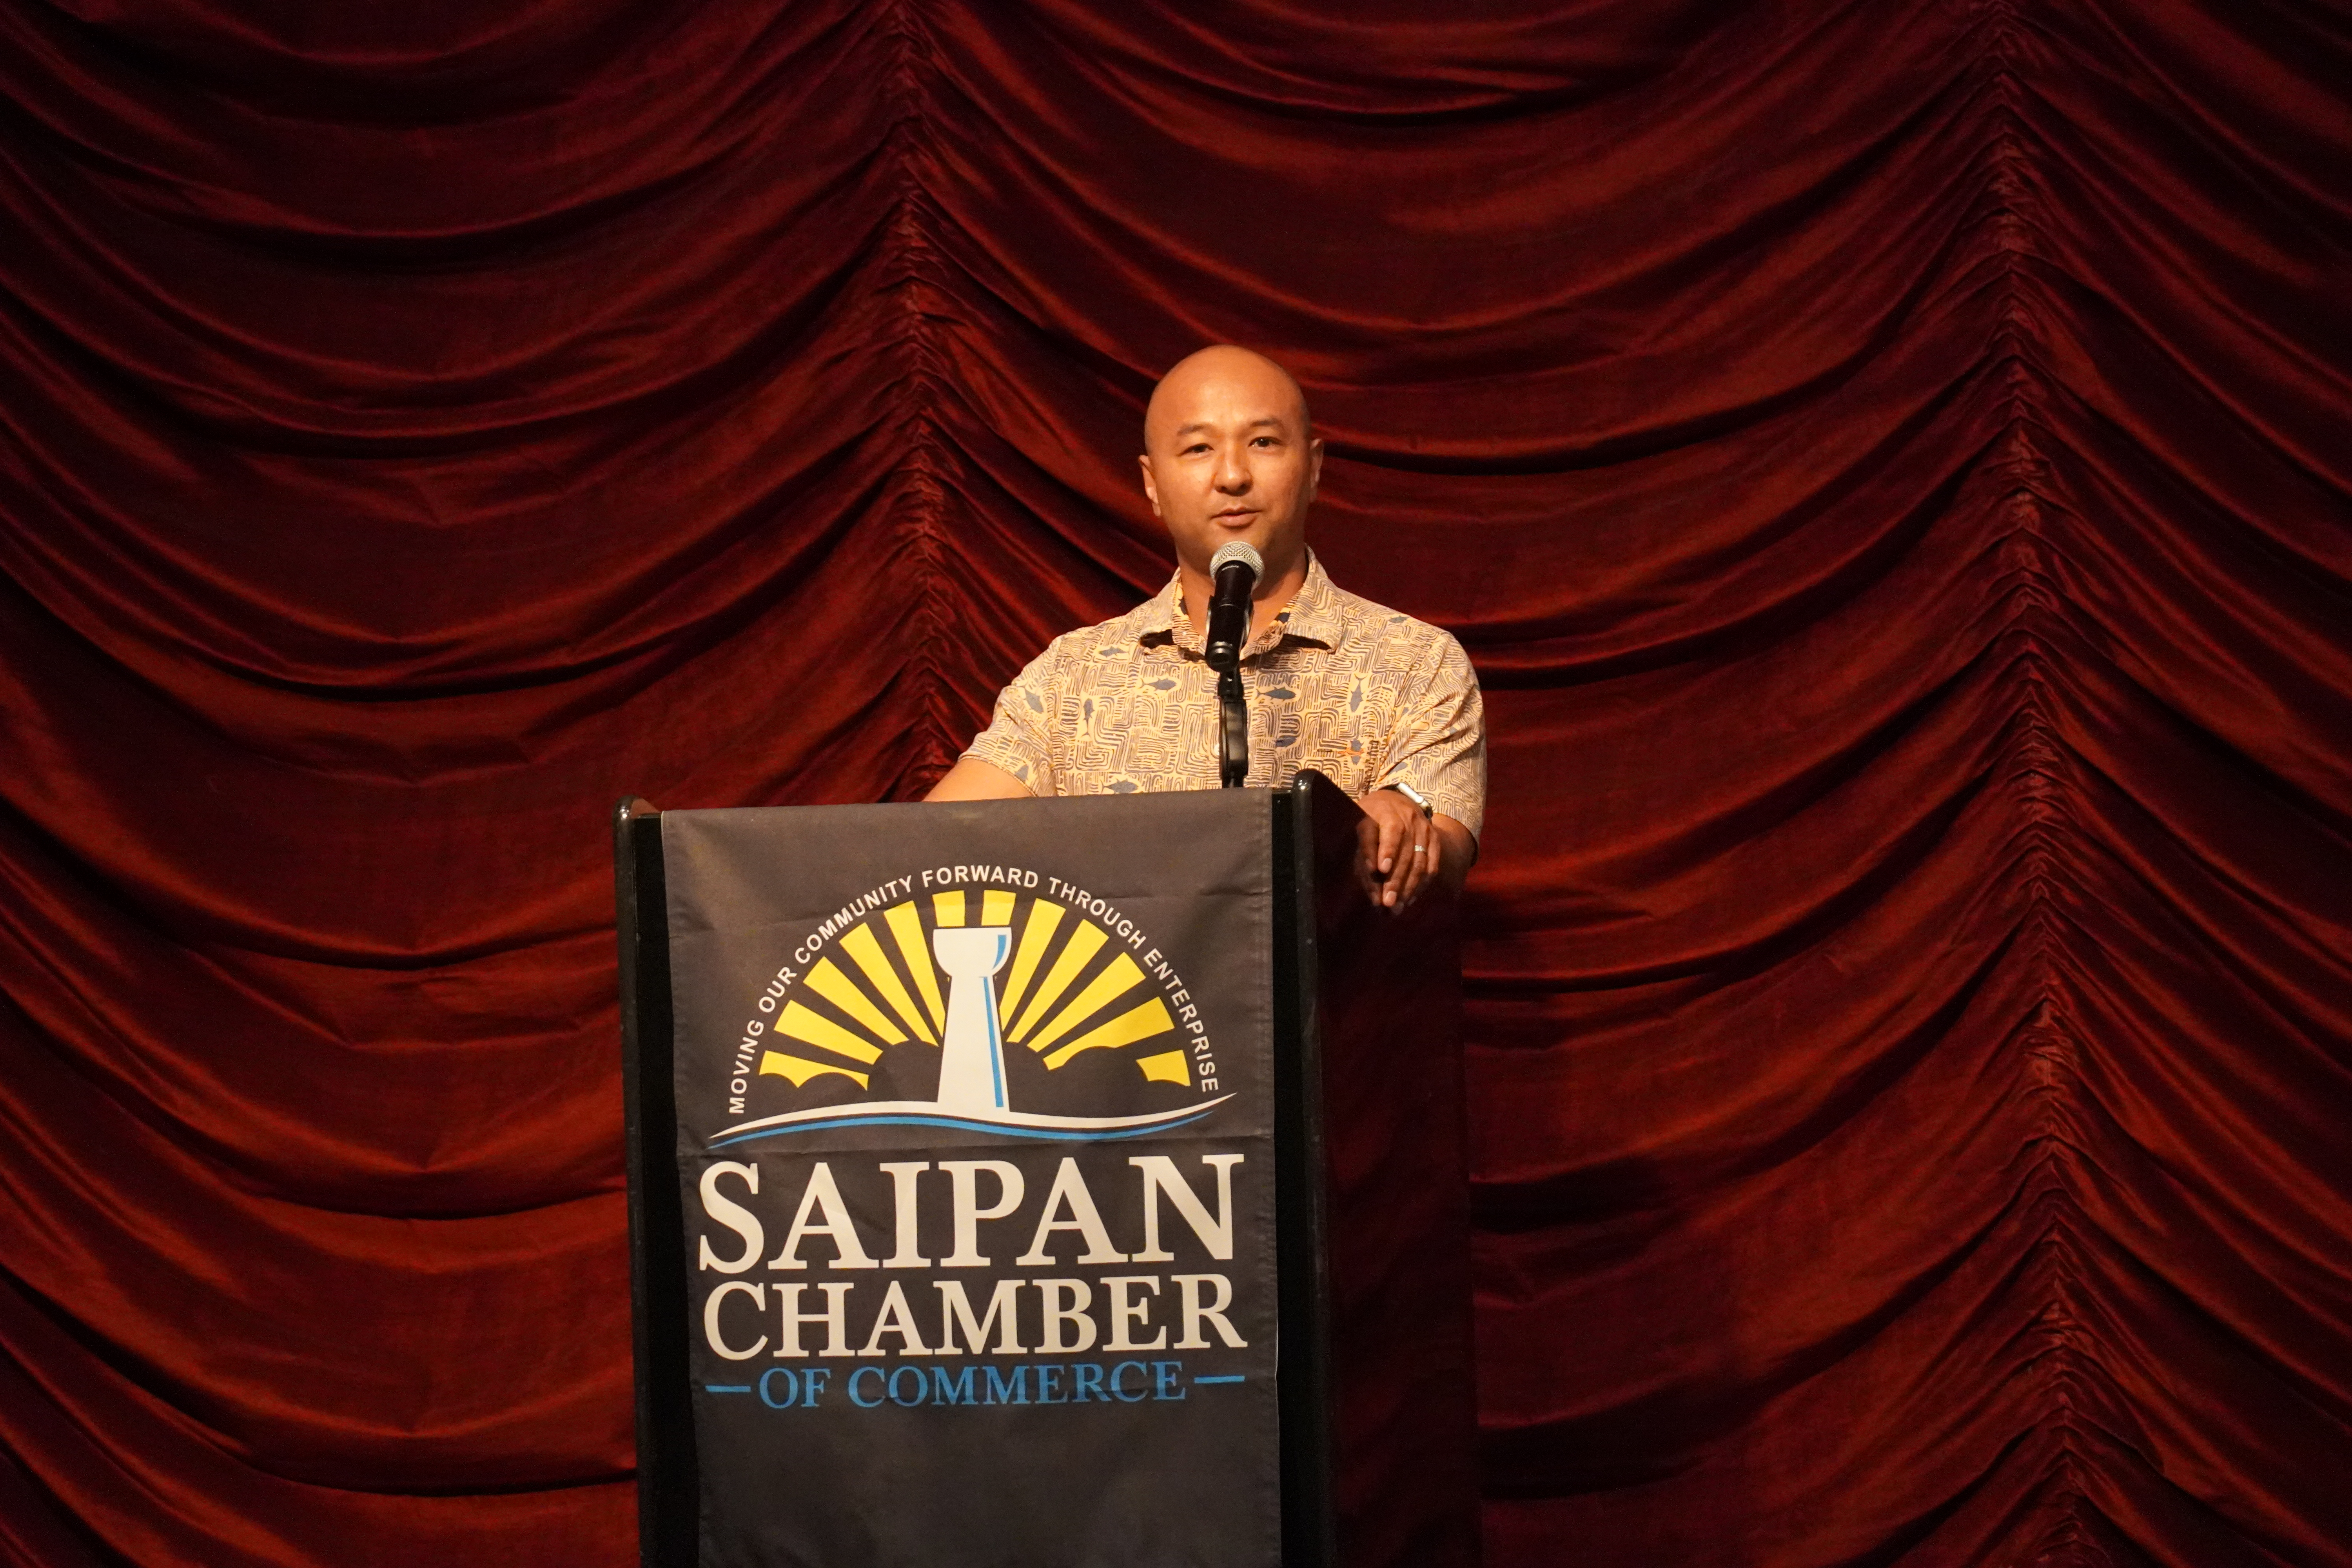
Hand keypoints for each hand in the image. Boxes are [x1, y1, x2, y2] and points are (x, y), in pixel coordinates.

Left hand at [1355, 788, 1440, 910]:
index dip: (1384, 850)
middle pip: (1403, 851)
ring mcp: (1422, 827)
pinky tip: (1410, 899)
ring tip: (1397, 907)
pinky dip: (1421, 884)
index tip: (1380, 869)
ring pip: (1418, 860)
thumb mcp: (1360, 834)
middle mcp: (1404, 817)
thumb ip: (1362, 861)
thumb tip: (1373, 896)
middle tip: (1387, 902)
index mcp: (1380, 812)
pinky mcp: (1434, 837)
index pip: (1385, 831)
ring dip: (1408, 887)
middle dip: (1395, 879)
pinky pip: (1431, 865)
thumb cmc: (1370, 823)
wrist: (1395, 801)